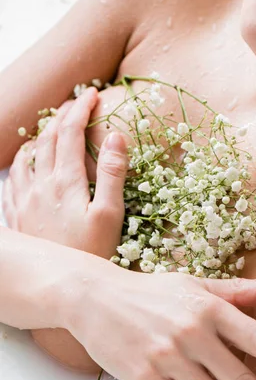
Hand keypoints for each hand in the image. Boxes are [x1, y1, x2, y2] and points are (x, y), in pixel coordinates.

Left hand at [3, 87, 125, 259]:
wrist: (61, 286)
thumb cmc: (92, 252)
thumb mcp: (110, 214)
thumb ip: (114, 174)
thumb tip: (117, 136)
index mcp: (66, 181)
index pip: (71, 132)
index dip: (81, 108)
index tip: (93, 94)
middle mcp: (41, 185)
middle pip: (47, 138)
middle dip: (62, 115)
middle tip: (76, 104)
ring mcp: (25, 200)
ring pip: (27, 155)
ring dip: (40, 135)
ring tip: (52, 127)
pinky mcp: (17, 215)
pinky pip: (13, 179)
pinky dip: (22, 161)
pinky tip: (27, 164)